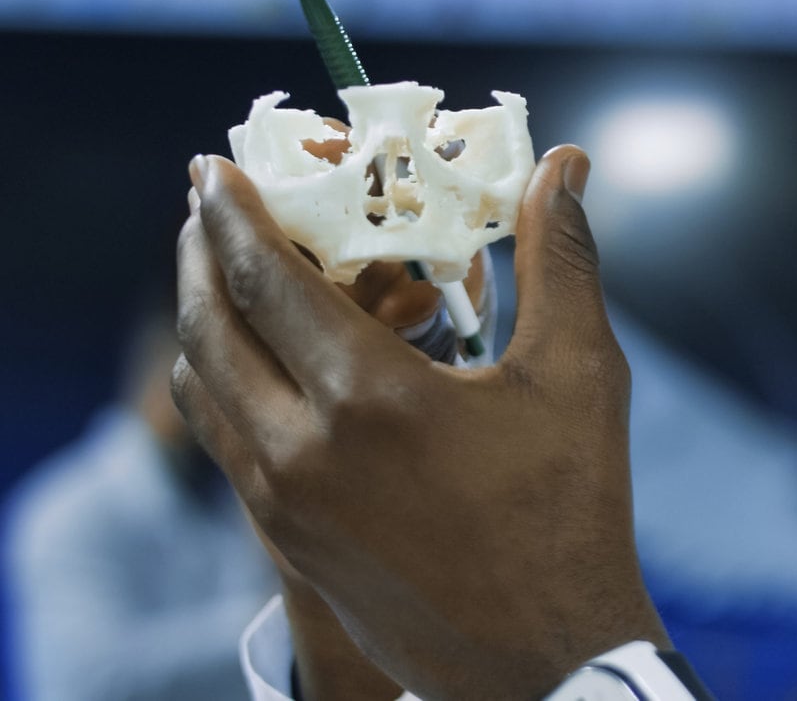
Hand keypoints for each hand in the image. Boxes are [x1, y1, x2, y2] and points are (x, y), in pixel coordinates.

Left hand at [172, 146, 665, 699]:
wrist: (549, 659)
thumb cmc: (572, 511)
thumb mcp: (578, 375)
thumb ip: (561, 259)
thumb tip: (566, 165)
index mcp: (370, 399)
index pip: (265, 279)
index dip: (232, 213)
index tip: (211, 167)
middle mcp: (301, 451)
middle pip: (210, 326)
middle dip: (197, 253)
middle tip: (208, 206)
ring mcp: (282, 507)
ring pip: (203, 390)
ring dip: (203, 318)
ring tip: (223, 276)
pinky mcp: (287, 545)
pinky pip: (224, 443)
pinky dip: (222, 383)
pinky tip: (261, 366)